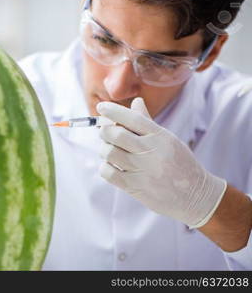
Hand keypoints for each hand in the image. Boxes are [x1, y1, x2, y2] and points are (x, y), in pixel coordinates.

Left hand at [97, 97, 226, 227]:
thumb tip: (136, 101)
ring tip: (109, 150)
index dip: (114, 111)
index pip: (133, 118)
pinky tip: (111, 166)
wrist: (195, 196)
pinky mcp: (135, 187)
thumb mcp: (169, 139)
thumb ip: (148, 122)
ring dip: (104, 149)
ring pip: (109, 152)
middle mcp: (151, 151)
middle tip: (105, 132)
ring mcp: (142, 170)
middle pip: (117, 134)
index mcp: (160, 136)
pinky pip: (108, 173)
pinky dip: (105, 167)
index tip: (101, 107)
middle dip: (105, 131)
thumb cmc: (180, 164)